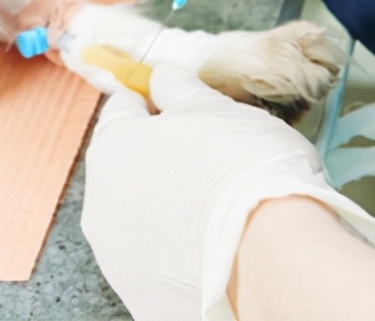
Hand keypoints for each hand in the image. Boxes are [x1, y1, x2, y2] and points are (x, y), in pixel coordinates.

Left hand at [82, 64, 374, 319]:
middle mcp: (100, 201)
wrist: (274, 263)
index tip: (187, 108)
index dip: (157, 101)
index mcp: (112, 146)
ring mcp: (116, 254)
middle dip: (162, 156)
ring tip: (220, 208)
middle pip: (128, 163)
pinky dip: (180, 249)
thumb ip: (179, 88)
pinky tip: (217, 246)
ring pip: (141, 213)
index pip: (124, 107)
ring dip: (169, 204)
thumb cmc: (246, 169)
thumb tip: (160, 78)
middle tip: (215, 160)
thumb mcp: (215, 108)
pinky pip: (159, 258)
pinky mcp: (140, 295)